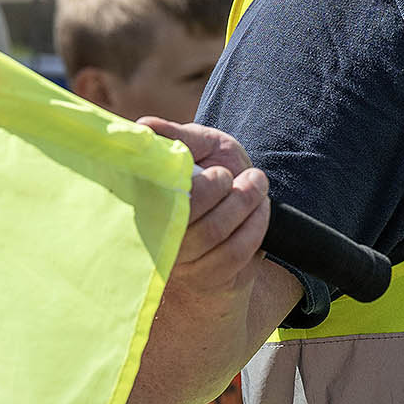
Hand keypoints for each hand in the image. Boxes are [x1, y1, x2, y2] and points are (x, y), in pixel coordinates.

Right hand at [138, 118, 270, 298]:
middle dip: (229, 196)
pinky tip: (260, 211)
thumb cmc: (214, 170)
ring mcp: (180, 260)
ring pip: (214, 235)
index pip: (161, 199)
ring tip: (257, 185)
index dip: (199, 189)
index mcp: (149, 200)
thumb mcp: (201, 146)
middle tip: (248, 177)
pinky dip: (254, 228)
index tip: (221, 173)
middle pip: (192, 219)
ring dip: (245, 207)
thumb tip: (143, 127)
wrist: (239, 209)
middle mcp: (158, 235)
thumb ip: (177, 137)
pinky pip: (233, 255)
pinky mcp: (204, 276)